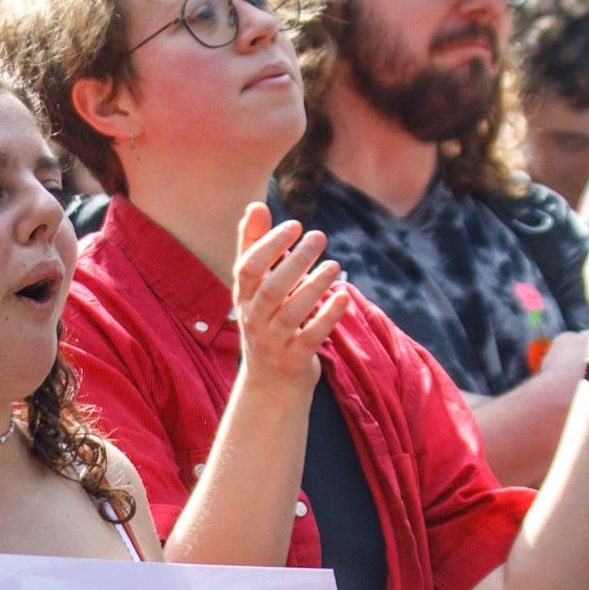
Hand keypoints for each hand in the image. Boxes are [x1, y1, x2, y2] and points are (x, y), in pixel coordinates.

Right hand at [228, 203, 350, 390]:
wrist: (269, 385)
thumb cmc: (265, 323)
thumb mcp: (254, 289)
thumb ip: (254, 246)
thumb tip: (255, 205)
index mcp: (244, 297)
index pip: (249, 268)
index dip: (270, 244)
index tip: (295, 224)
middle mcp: (254, 319)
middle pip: (272, 288)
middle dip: (295, 260)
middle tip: (320, 236)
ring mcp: (274, 342)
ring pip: (292, 312)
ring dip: (314, 286)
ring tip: (335, 265)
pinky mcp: (294, 360)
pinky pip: (311, 337)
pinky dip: (328, 316)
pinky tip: (344, 296)